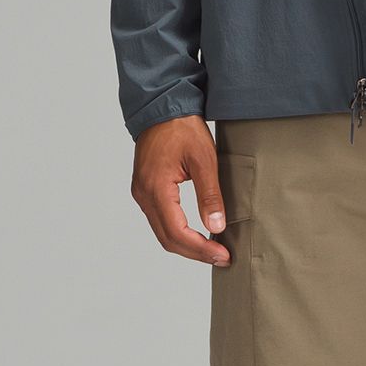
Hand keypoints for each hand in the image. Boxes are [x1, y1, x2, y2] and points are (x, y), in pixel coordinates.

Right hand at [130, 117, 231, 264]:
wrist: (163, 108)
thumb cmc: (183, 128)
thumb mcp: (204, 159)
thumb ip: (210, 195)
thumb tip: (217, 227)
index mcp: (156, 188)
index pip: (177, 232)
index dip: (201, 249)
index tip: (223, 255)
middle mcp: (143, 194)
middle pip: (167, 238)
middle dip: (196, 252)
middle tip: (223, 258)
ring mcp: (142, 193)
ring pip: (162, 232)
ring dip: (187, 245)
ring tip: (213, 250)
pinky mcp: (145, 190)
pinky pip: (160, 220)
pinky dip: (178, 232)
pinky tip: (197, 234)